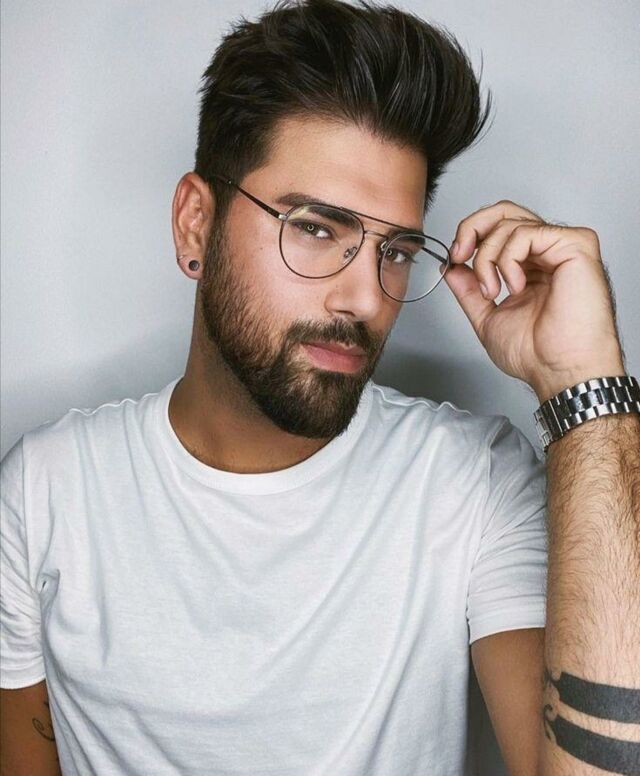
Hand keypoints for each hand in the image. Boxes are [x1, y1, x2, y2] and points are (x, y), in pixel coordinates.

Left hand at [442, 199, 625, 401]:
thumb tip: (452, 267)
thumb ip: (469, 290)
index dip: (470, 235)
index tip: (455, 258)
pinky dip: (509, 259)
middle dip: (472, 229)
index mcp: (529, 267)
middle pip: (504, 211)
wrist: (558, 370)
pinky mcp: (576, 244)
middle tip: (460, 255)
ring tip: (494, 291)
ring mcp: (562, 246)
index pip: (498, 227)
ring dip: (488, 259)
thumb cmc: (537, 353)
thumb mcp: (487, 316)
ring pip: (510, 223)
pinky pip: (527, 232)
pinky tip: (517, 287)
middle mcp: (546, 252)